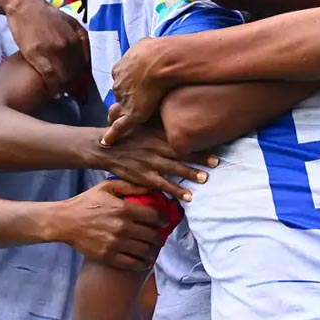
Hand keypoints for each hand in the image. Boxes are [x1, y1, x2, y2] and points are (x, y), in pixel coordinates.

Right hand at [5, 0, 89, 96]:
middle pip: (77, 72)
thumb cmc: (47, 14)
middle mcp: (68, 44)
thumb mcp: (70, 21)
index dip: (85, 77)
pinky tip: (55, 94)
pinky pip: (50, 77)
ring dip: (66, 88)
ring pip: (65, 76)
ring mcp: (52, 50)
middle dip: (77, 85)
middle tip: (75, 94)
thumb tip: (87, 57)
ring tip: (64, 94)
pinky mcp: (36, 54)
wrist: (24, 6)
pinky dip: (54, 88)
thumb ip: (81, 38)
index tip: (83, 86)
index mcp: (78, 37)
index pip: (86, 64)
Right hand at [51, 180, 167, 269]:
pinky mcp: (108, 256)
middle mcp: (121, 227)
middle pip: (151, 234)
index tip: (165, 221)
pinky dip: (142, 263)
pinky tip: (145, 261)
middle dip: (159, 235)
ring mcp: (115, 244)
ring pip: (144, 250)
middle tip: (160, 236)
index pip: (153, 216)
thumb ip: (130, 185)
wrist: (64, 222)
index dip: (163, 219)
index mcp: (123, 209)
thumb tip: (151, 186)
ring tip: (153, 248)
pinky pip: (132, 263)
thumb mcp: (106, 187)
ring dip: (152, 250)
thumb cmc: (86, 202)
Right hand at [89, 125, 217, 201]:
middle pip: (181, 152)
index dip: (197, 143)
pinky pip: (163, 185)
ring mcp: (149, 162)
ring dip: (190, 174)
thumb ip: (162, 127)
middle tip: (216, 162)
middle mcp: (155, 147)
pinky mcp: (143, 176)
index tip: (214, 145)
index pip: (181, 138)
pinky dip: (176, 190)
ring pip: (174, 168)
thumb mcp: (144, 126)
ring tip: (205, 179)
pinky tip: (188, 196)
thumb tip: (182, 123)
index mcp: (157, 135)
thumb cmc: (127, 136)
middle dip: (199, 158)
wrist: (104, 148)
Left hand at [106, 38, 171, 142]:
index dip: (126, 82)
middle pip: (118, 93)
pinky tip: (107, 142)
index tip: (131, 85)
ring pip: (117, 109)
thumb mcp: (148, 43)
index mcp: (121, 68)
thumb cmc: (159, 50)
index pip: (121, 78)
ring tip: (112, 123)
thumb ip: (145, 47)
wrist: (162, 61)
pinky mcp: (132, 113)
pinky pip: (119, 126)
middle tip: (127, 103)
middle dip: (121, 98)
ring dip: (115, 115)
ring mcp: (124, 99)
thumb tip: (149, 43)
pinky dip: (113, 135)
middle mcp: (119, 83)